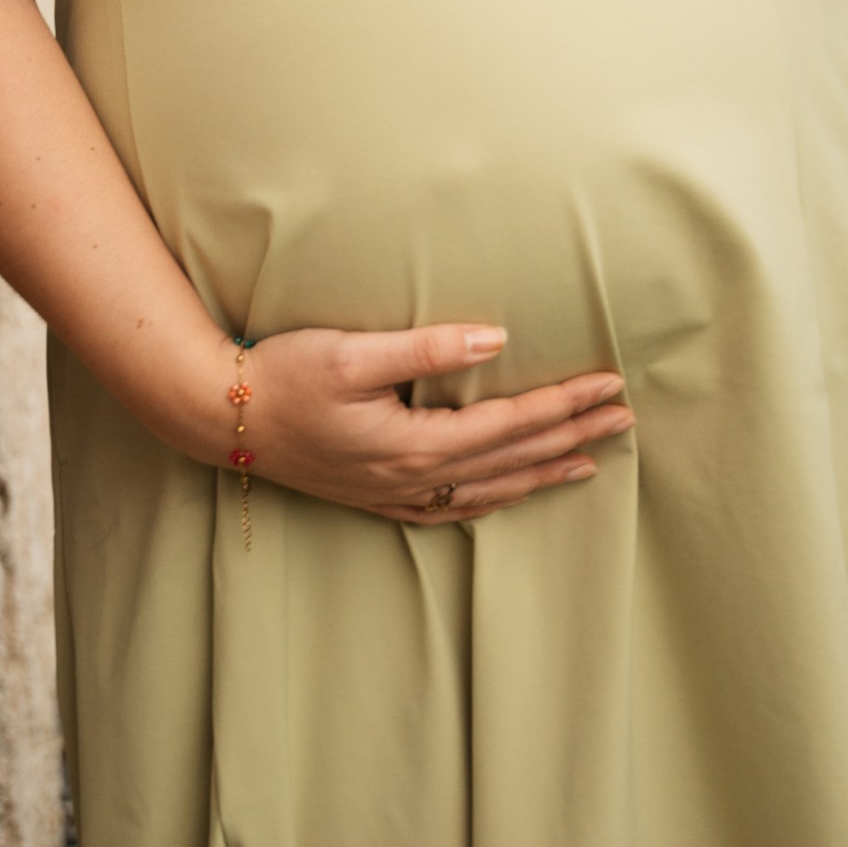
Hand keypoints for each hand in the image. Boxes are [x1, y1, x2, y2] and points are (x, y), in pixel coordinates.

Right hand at [234, 321, 633, 523]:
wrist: (222, 417)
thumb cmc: (284, 375)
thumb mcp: (352, 353)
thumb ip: (427, 348)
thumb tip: (496, 339)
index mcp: (414, 445)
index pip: (511, 423)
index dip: (565, 403)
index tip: (611, 384)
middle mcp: (413, 479)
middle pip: (513, 458)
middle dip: (573, 436)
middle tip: (626, 417)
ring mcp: (395, 495)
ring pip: (491, 489)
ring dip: (544, 471)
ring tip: (591, 459)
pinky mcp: (378, 497)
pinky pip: (455, 507)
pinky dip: (496, 498)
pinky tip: (512, 490)